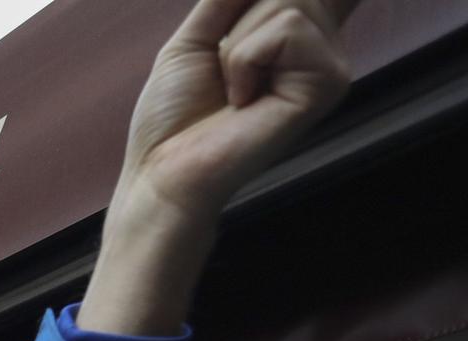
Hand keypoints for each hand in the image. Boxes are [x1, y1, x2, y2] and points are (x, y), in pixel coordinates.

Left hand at [80, 0, 357, 334]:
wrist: (163, 171)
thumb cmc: (174, 115)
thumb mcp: (198, 36)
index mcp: (295, 33)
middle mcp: (322, 45)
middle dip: (237, 20)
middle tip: (224, 72)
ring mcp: (330, 64)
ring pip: (288, 2)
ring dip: (236, 45)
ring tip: (232, 88)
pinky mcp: (330, 82)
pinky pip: (287, 29)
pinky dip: (245, 59)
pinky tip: (243, 99)